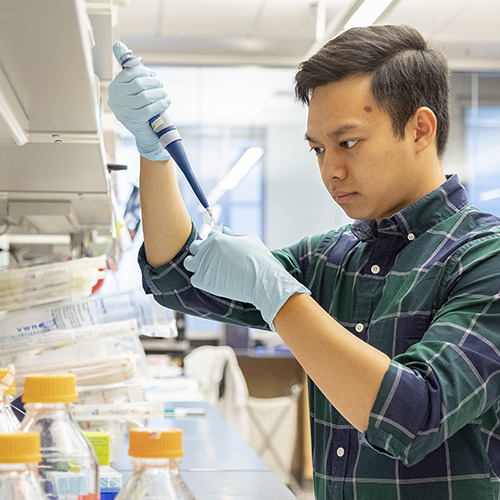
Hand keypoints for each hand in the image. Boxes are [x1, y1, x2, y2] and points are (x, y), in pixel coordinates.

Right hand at [108, 66, 170, 161]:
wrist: (147, 133)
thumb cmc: (143, 107)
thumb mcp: (137, 88)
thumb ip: (130, 68)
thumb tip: (118, 45)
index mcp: (114, 87)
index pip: (129, 73)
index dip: (144, 73)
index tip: (153, 76)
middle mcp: (114, 99)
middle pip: (138, 84)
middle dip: (154, 83)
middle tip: (162, 86)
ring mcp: (122, 111)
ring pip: (144, 97)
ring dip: (159, 94)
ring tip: (165, 94)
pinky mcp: (132, 121)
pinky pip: (149, 109)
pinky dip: (160, 104)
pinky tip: (166, 102)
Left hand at [184, 228, 309, 329]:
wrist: (263, 281)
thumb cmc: (259, 259)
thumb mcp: (248, 239)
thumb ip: (233, 235)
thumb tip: (224, 231)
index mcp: (216, 238)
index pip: (209, 236)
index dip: (216, 241)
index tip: (221, 249)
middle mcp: (206, 251)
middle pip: (196, 247)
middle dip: (202, 251)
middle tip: (214, 258)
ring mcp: (203, 266)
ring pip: (190, 263)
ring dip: (196, 264)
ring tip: (209, 269)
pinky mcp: (204, 282)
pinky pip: (195, 279)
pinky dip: (201, 279)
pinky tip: (212, 279)